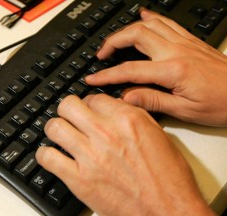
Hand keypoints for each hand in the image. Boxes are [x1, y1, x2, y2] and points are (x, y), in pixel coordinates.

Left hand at [36, 94, 213, 215]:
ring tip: (61, 135)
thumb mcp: (157, 134)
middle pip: (68, 106)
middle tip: (72, 118)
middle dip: (68, 109)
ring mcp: (90, 156)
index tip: (89, 111)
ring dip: (55, 128)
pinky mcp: (79, 180)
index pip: (94, 98)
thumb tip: (113, 107)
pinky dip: (46, 155)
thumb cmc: (168, 177)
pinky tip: (54, 156)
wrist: (168, 210)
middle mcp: (106, 133)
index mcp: (127, 120)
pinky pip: (47, 158)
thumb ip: (133, 115)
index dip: (90, 103)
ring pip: (54, 127)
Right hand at [85, 8, 226, 126]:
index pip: (130, 70)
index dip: (108, 75)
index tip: (93, 79)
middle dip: (113, 42)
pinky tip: (143, 16)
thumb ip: (152, 101)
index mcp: (174, 71)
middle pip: (136, 35)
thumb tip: (126, 97)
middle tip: (101, 54)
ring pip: (149, 24)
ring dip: (128, 29)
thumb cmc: (222, 104)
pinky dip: (151, 17)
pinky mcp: (190, 40)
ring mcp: (184, 42)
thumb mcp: (185, 110)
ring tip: (116, 40)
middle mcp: (177, 51)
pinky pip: (167, 21)